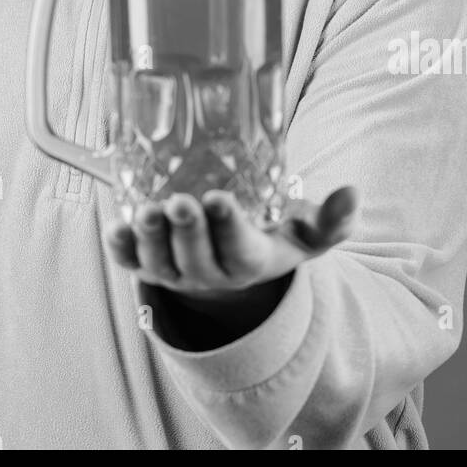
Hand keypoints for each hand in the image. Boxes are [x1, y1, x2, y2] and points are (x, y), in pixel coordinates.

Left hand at [104, 184, 357, 301]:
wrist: (235, 257)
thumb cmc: (275, 232)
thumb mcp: (306, 229)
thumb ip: (332, 217)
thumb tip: (353, 193)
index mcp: (252, 261)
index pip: (240, 251)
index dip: (229, 228)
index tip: (219, 199)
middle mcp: (211, 273)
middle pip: (197, 260)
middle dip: (187, 232)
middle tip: (180, 202)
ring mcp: (177, 272)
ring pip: (161, 263)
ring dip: (152, 238)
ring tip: (147, 210)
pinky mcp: (148, 265)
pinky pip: (131, 262)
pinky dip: (121, 248)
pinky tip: (114, 227)